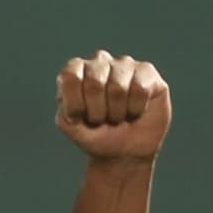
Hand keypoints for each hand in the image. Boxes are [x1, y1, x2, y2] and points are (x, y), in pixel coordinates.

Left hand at [55, 51, 169, 160]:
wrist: (124, 151)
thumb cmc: (95, 135)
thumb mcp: (72, 128)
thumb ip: (64, 112)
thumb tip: (72, 98)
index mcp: (77, 70)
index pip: (70, 76)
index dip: (74, 104)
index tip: (77, 119)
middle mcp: (100, 62)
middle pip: (94, 82)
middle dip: (97, 112)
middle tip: (101, 120)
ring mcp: (125, 64)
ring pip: (118, 88)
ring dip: (117, 113)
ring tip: (118, 117)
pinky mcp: (147, 72)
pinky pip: (140, 89)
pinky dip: (135, 109)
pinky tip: (135, 111)